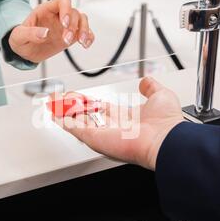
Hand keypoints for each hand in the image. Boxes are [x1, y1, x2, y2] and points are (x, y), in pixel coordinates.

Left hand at [9, 0, 94, 62]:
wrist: (25, 51)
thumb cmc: (21, 39)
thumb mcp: (19, 36)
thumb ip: (30, 33)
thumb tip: (44, 33)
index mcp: (46, 10)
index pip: (62, 1)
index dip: (66, 10)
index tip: (64, 24)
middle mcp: (58, 15)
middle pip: (74, 13)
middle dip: (73, 26)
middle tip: (66, 40)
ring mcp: (66, 25)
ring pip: (82, 20)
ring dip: (84, 30)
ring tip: (81, 42)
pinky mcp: (72, 36)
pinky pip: (85, 33)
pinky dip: (89, 37)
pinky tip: (86, 44)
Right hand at [54, 77, 184, 170]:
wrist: (166, 139)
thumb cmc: (166, 123)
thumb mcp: (160, 96)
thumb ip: (151, 88)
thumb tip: (146, 80)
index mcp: (124, 118)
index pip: (100, 108)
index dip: (89, 103)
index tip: (79, 98)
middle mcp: (112, 126)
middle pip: (86, 115)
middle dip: (72, 107)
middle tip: (60, 100)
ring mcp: (103, 133)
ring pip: (78, 121)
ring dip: (65, 112)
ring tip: (53, 104)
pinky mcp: (96, 138)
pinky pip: (77, 129)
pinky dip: (65, 122)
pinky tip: (56, 115)